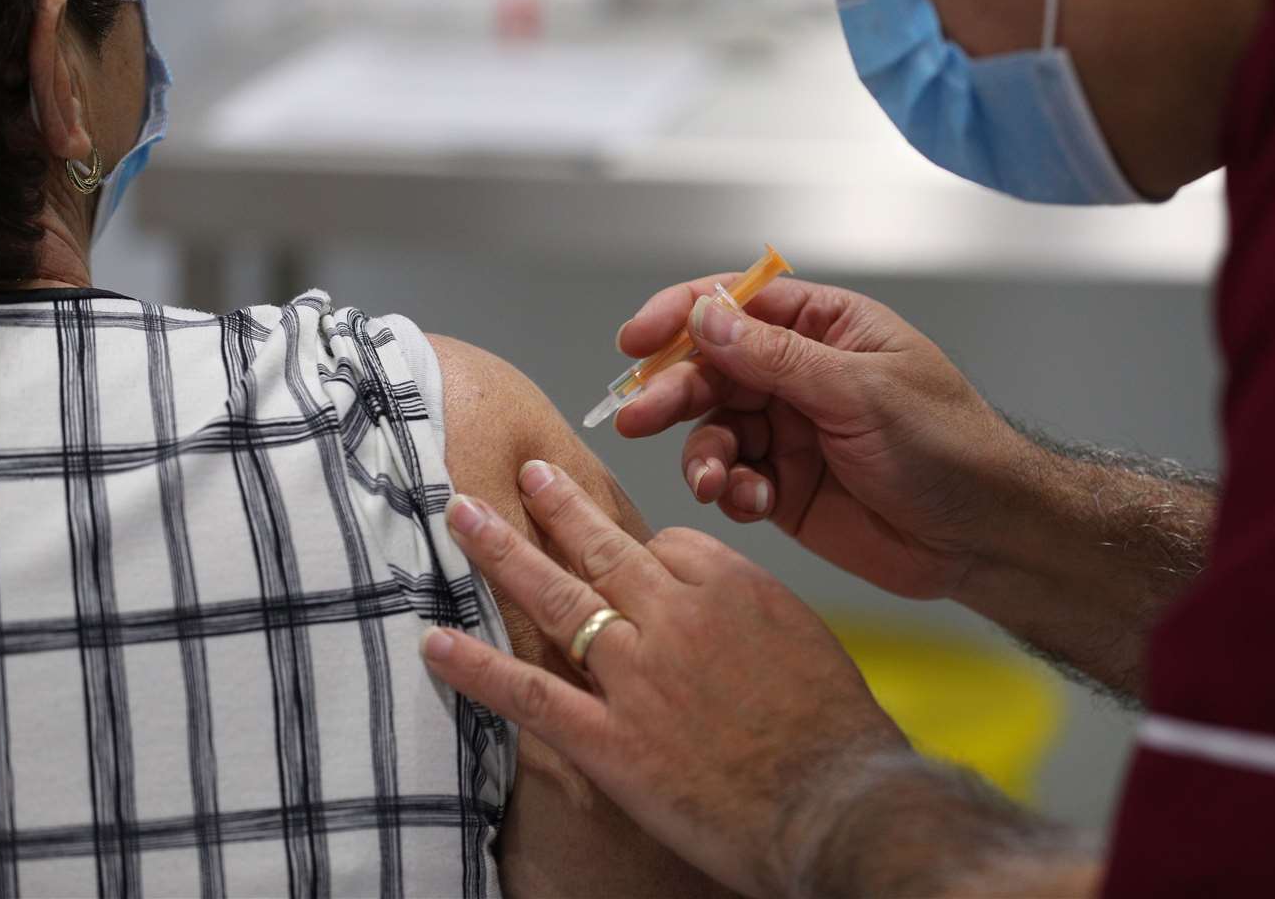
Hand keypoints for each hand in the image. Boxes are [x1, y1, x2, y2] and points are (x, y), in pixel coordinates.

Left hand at [421, 462, 909, 898]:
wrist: (838, 803)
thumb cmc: (836, 732)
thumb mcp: (804, 636)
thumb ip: (747, 607)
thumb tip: (709, 600)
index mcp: (730, 584)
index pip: (667, 543)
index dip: (643, 552)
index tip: (630, 558)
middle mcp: (675, 615)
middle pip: (601, 544)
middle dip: (556, 503)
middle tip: (524, 470)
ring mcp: (637, 675)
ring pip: (556, 596)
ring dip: (501, 551)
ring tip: (461, 514)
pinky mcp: (611, 739)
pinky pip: (532, 694)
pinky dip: (478, 667)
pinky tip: (435, 643)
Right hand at [612, 276, 1025, 600]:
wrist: (982, 536)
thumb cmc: (947, 445)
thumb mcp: (861, 391)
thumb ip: (776, 359)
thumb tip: (705, 316)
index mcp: (826, 329)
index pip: (738, 304)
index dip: (683, 316)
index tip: (638, 339)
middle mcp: (800, 374)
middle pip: (712, 368)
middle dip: (674, 392)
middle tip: (639, 416)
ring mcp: (791, 431)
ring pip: (714, 428)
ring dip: (703, 453)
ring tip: (711, 480)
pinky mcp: (785, 487)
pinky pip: (733, 479)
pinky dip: (730, 490)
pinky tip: (752, 501)